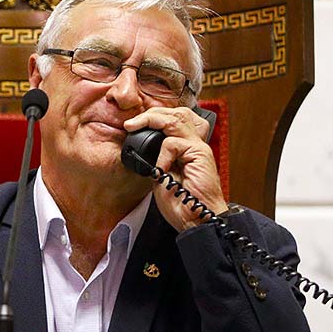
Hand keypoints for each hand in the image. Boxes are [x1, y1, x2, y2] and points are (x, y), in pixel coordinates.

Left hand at [124, 106, 226, 231]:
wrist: (196, 219)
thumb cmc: (181, 202)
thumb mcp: (161, 175)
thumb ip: (155, 158)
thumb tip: (139, 149)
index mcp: (185, 147)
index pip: (172, 118)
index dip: (153, 117)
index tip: (132, 125)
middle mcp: (194, 143)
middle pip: (176, 112)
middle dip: (151, 113)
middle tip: (132, 123)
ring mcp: (198, 148)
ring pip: (176, 119)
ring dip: (152, 120)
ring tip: (135, 128)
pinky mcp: (200, 155)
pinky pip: (174, 143)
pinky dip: (162, 154)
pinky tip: (160, 169)